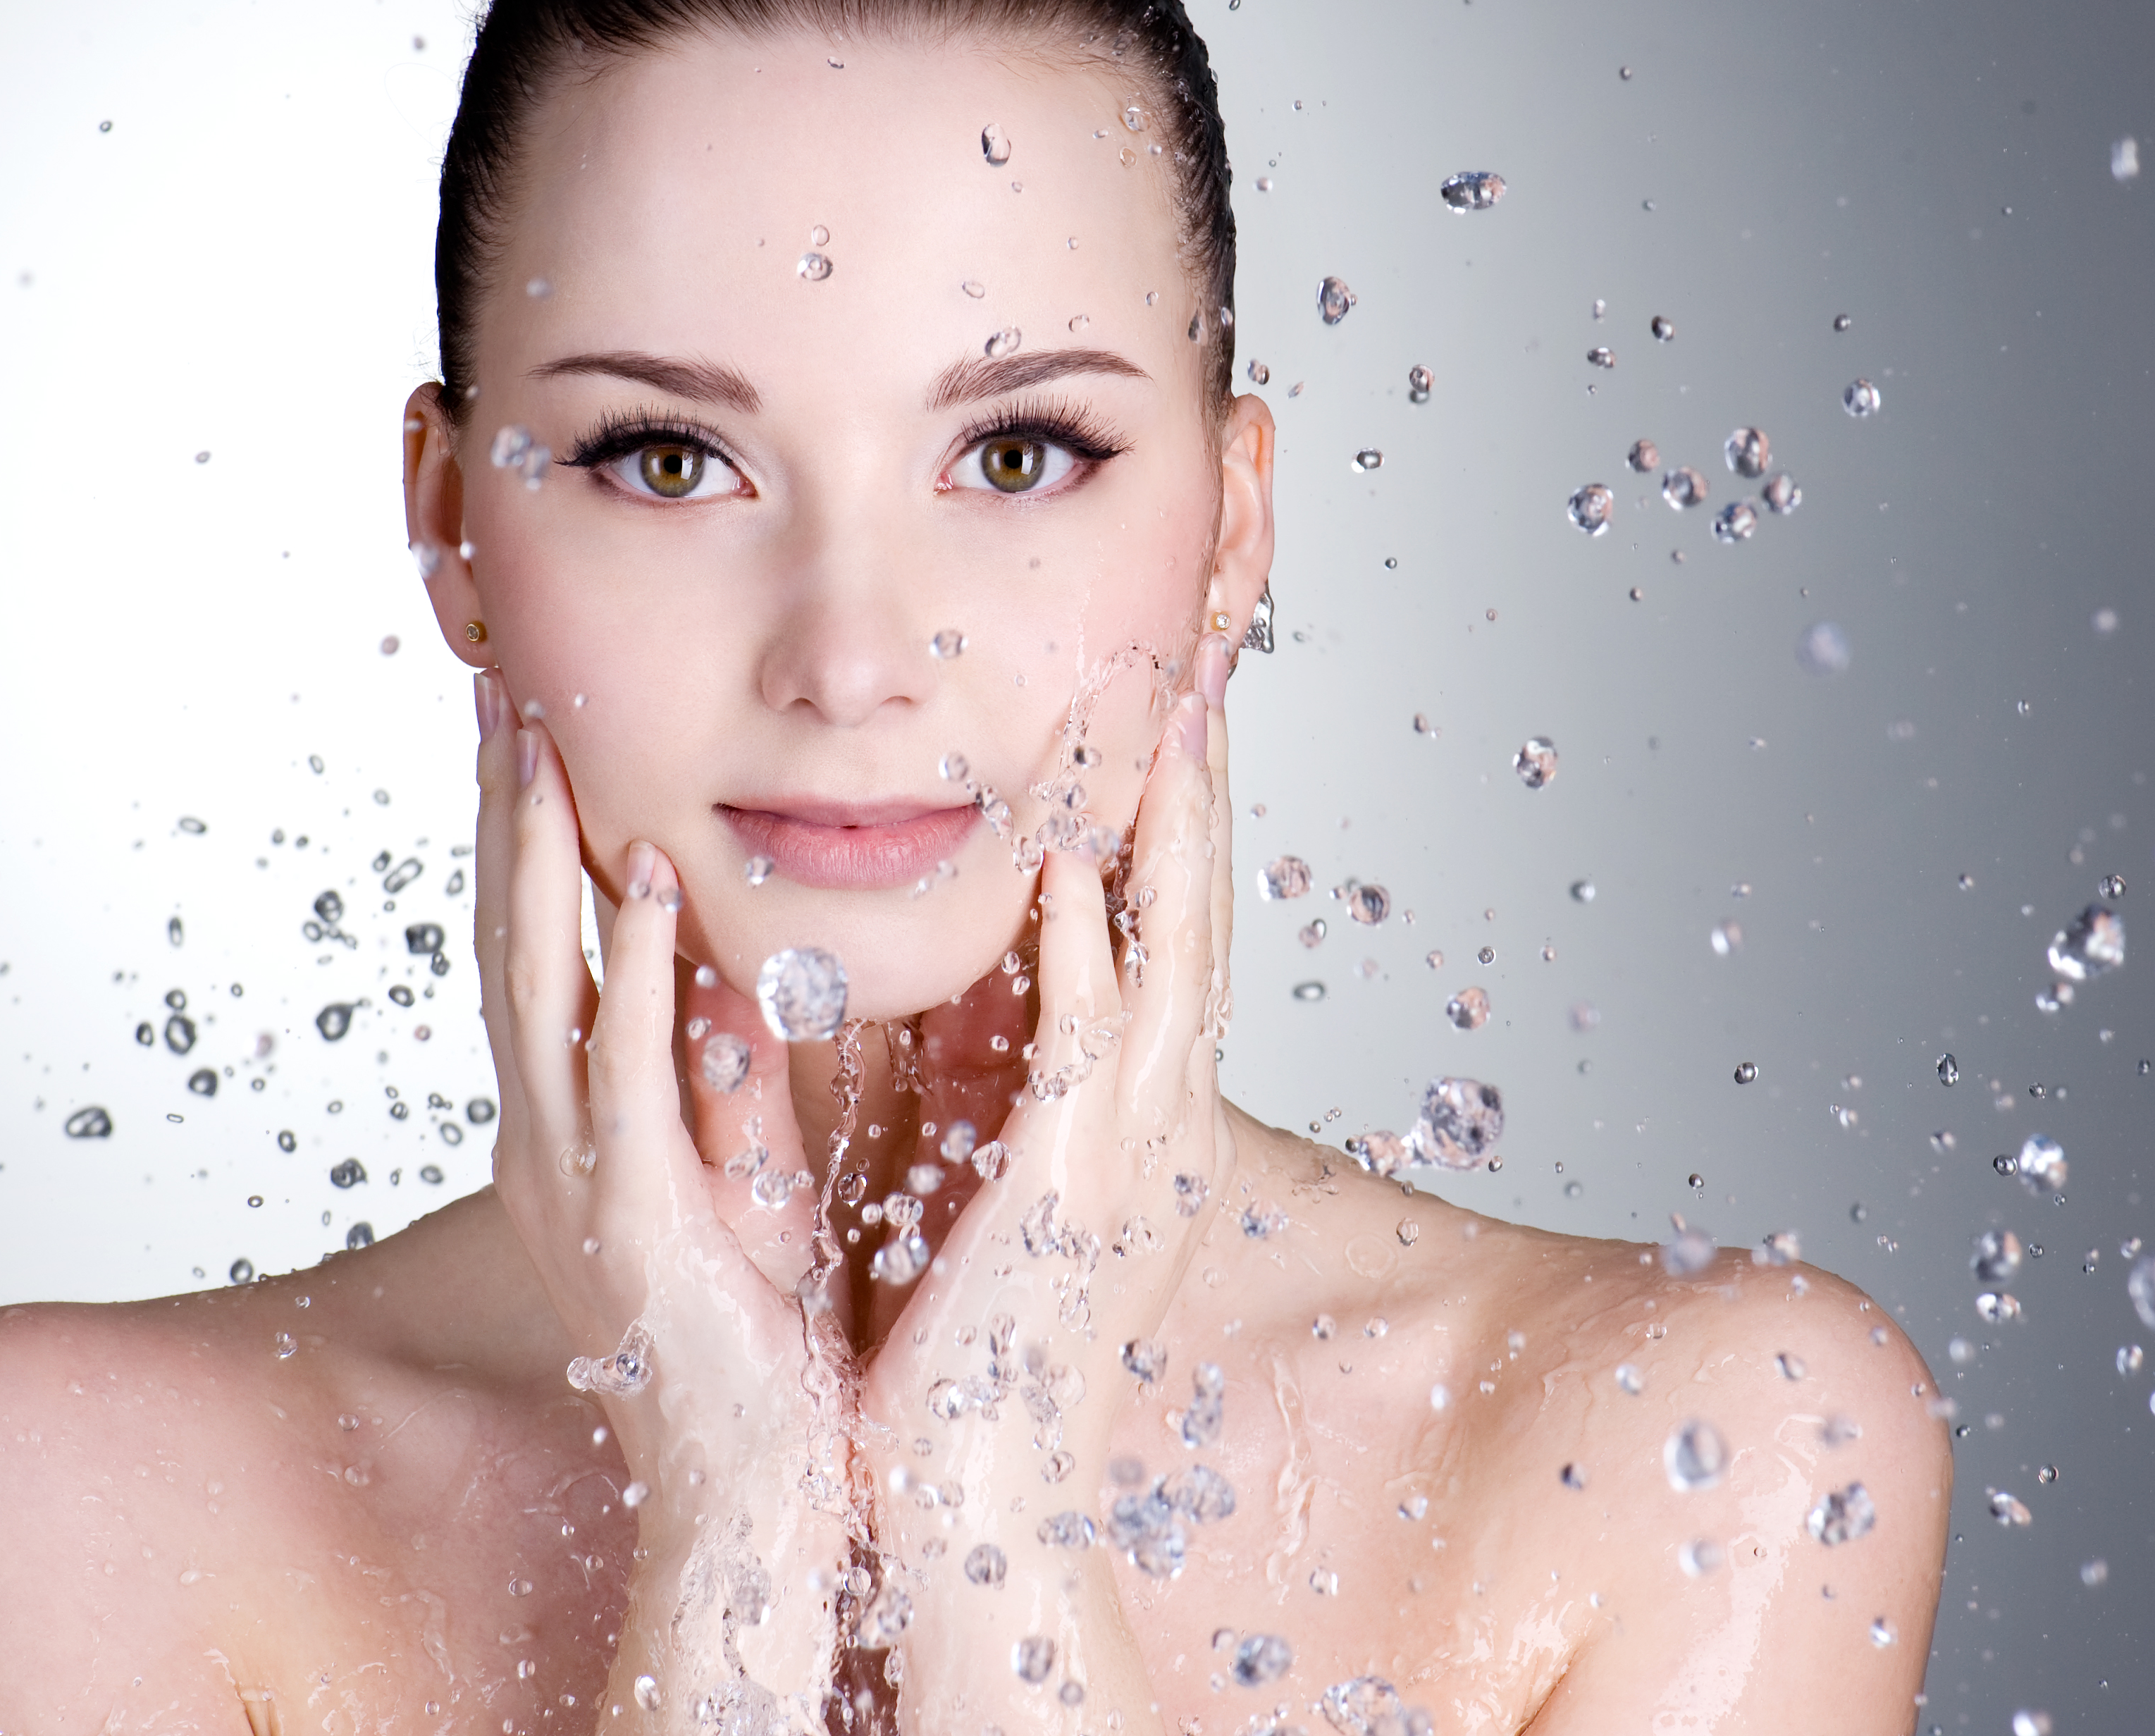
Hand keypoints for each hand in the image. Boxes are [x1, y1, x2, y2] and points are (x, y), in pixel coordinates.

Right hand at [471, 672, 849, 1719]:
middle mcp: (550, 1136)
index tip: (529, 724)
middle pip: (505, 942)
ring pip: (534, 984)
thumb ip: (732, 1076)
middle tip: (499, 686)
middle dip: (500, 813)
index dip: (525, 838)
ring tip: (535, 736)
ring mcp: (575, 1174)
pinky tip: (644, 881)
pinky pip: (623, 1069)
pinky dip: (630, 970)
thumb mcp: (740, 1174)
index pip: (539, 954)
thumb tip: (749, 971)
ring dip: (534, 858)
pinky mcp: (628, 1214)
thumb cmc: (752, 1334)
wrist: (748, 1486)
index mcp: (574, 1125)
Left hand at [855, 637, 1237, 1729]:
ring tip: (1166, 715)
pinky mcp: (1071, 1188)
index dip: (1175, 813)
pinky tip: (1082, 868)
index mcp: (1131, 1106)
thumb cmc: (970, 1335)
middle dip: (1199, 788)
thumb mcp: (984, 1165)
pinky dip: (1093, 953)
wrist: (978, 1491)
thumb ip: (982, 1062)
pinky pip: (1091, 1045)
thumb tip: (956, 966)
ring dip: (1170, 833)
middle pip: (1195, 912)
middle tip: (1197, 663)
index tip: (1167, 705)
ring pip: (1172, 954)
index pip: (1166, 925)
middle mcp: (1153, 1115)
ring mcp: (1126, 1150)